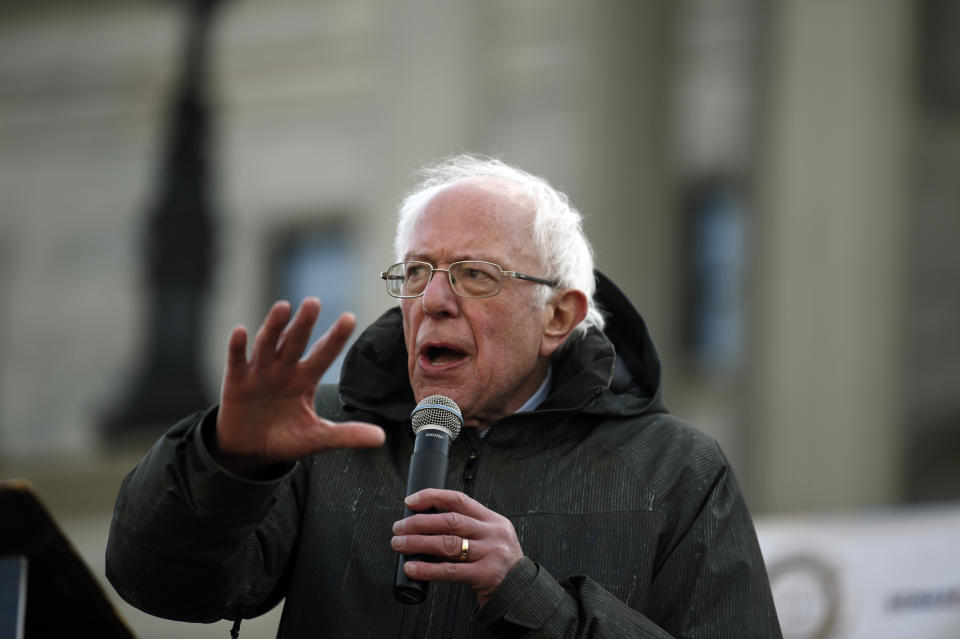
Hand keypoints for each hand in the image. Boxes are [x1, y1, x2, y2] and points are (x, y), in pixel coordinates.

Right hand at [215, 298, 384, 474]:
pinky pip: (236, 361)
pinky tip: (240, 331)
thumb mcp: (317, 438)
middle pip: (296, 342)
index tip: (350, 318)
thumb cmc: (285, 437)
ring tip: (283, 307)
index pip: (324, 354)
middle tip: (314, 302)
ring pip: (268, 344)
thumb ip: (347, 435)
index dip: (335, 337)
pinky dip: (237, 347)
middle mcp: (284, 369)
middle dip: (304, 323)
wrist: (249, 450)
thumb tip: (381, 438)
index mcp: (305, 378)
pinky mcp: (235, 382)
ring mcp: (259, 372)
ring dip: (274, 326)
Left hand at [391, 489, 522, 606]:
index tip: (411, 501)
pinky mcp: (484, 575)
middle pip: (450, 521)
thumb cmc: (499, 564)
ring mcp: (490, 554)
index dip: (433, 497)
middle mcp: (492, 534)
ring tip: (399, 544)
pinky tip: (412, 567)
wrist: (520, 592)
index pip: (459, 500)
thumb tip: (426, 523)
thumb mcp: (491, 537)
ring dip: (418, 543)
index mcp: (493, 520)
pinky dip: (427, 569)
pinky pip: (450, 570)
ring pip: (448, 544)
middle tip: (399, 527)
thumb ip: (468, 528)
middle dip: (419, 522)